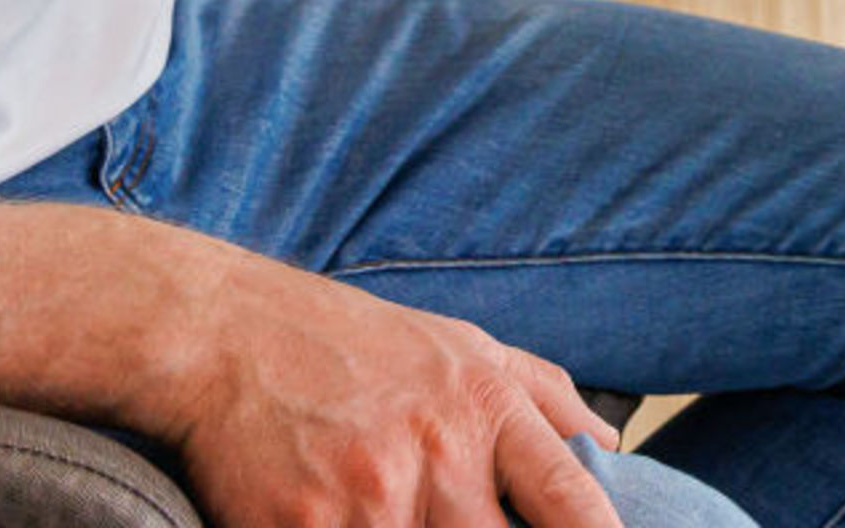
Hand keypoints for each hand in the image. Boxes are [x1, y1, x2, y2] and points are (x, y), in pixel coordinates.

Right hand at [152, 259, 622, 527]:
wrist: (230, 336)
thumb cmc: (359, 347)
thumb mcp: (467, 348)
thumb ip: (546, 400)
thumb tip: (613, 449)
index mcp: (488, 408)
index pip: (570, 498)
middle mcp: (438, 454)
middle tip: (466, 523)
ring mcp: (371, 498)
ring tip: (402, 515)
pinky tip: (353, 524)